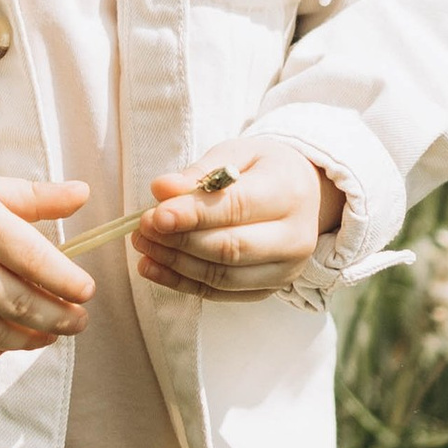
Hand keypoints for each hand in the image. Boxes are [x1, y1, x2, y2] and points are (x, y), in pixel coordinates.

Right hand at [0, 163, 93, 362]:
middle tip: (79, 322)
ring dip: (29, 340)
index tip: (87, 292)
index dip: (68, 282)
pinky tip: (6, 343)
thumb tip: (84, 193)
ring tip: (49, 334)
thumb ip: (34, 197)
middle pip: (19, 303)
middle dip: (59, 319)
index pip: (34, 259)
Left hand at [132, 139, 340, 297]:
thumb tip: (162, 189)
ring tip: (143, 245)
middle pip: (231, 248)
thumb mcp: (237, 153)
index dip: (193, 215)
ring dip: (176, 263)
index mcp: (289, 193)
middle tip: (143, 228)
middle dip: (180, 240)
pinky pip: (220, 294)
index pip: (237, 208)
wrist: (304, 194)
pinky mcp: (269, 289)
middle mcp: (294, 237)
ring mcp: (285, 269)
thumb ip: (200, 173)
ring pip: (223, 277)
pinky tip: (153, 267)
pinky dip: (182, 283)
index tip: (155, 215)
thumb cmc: (265, 169)